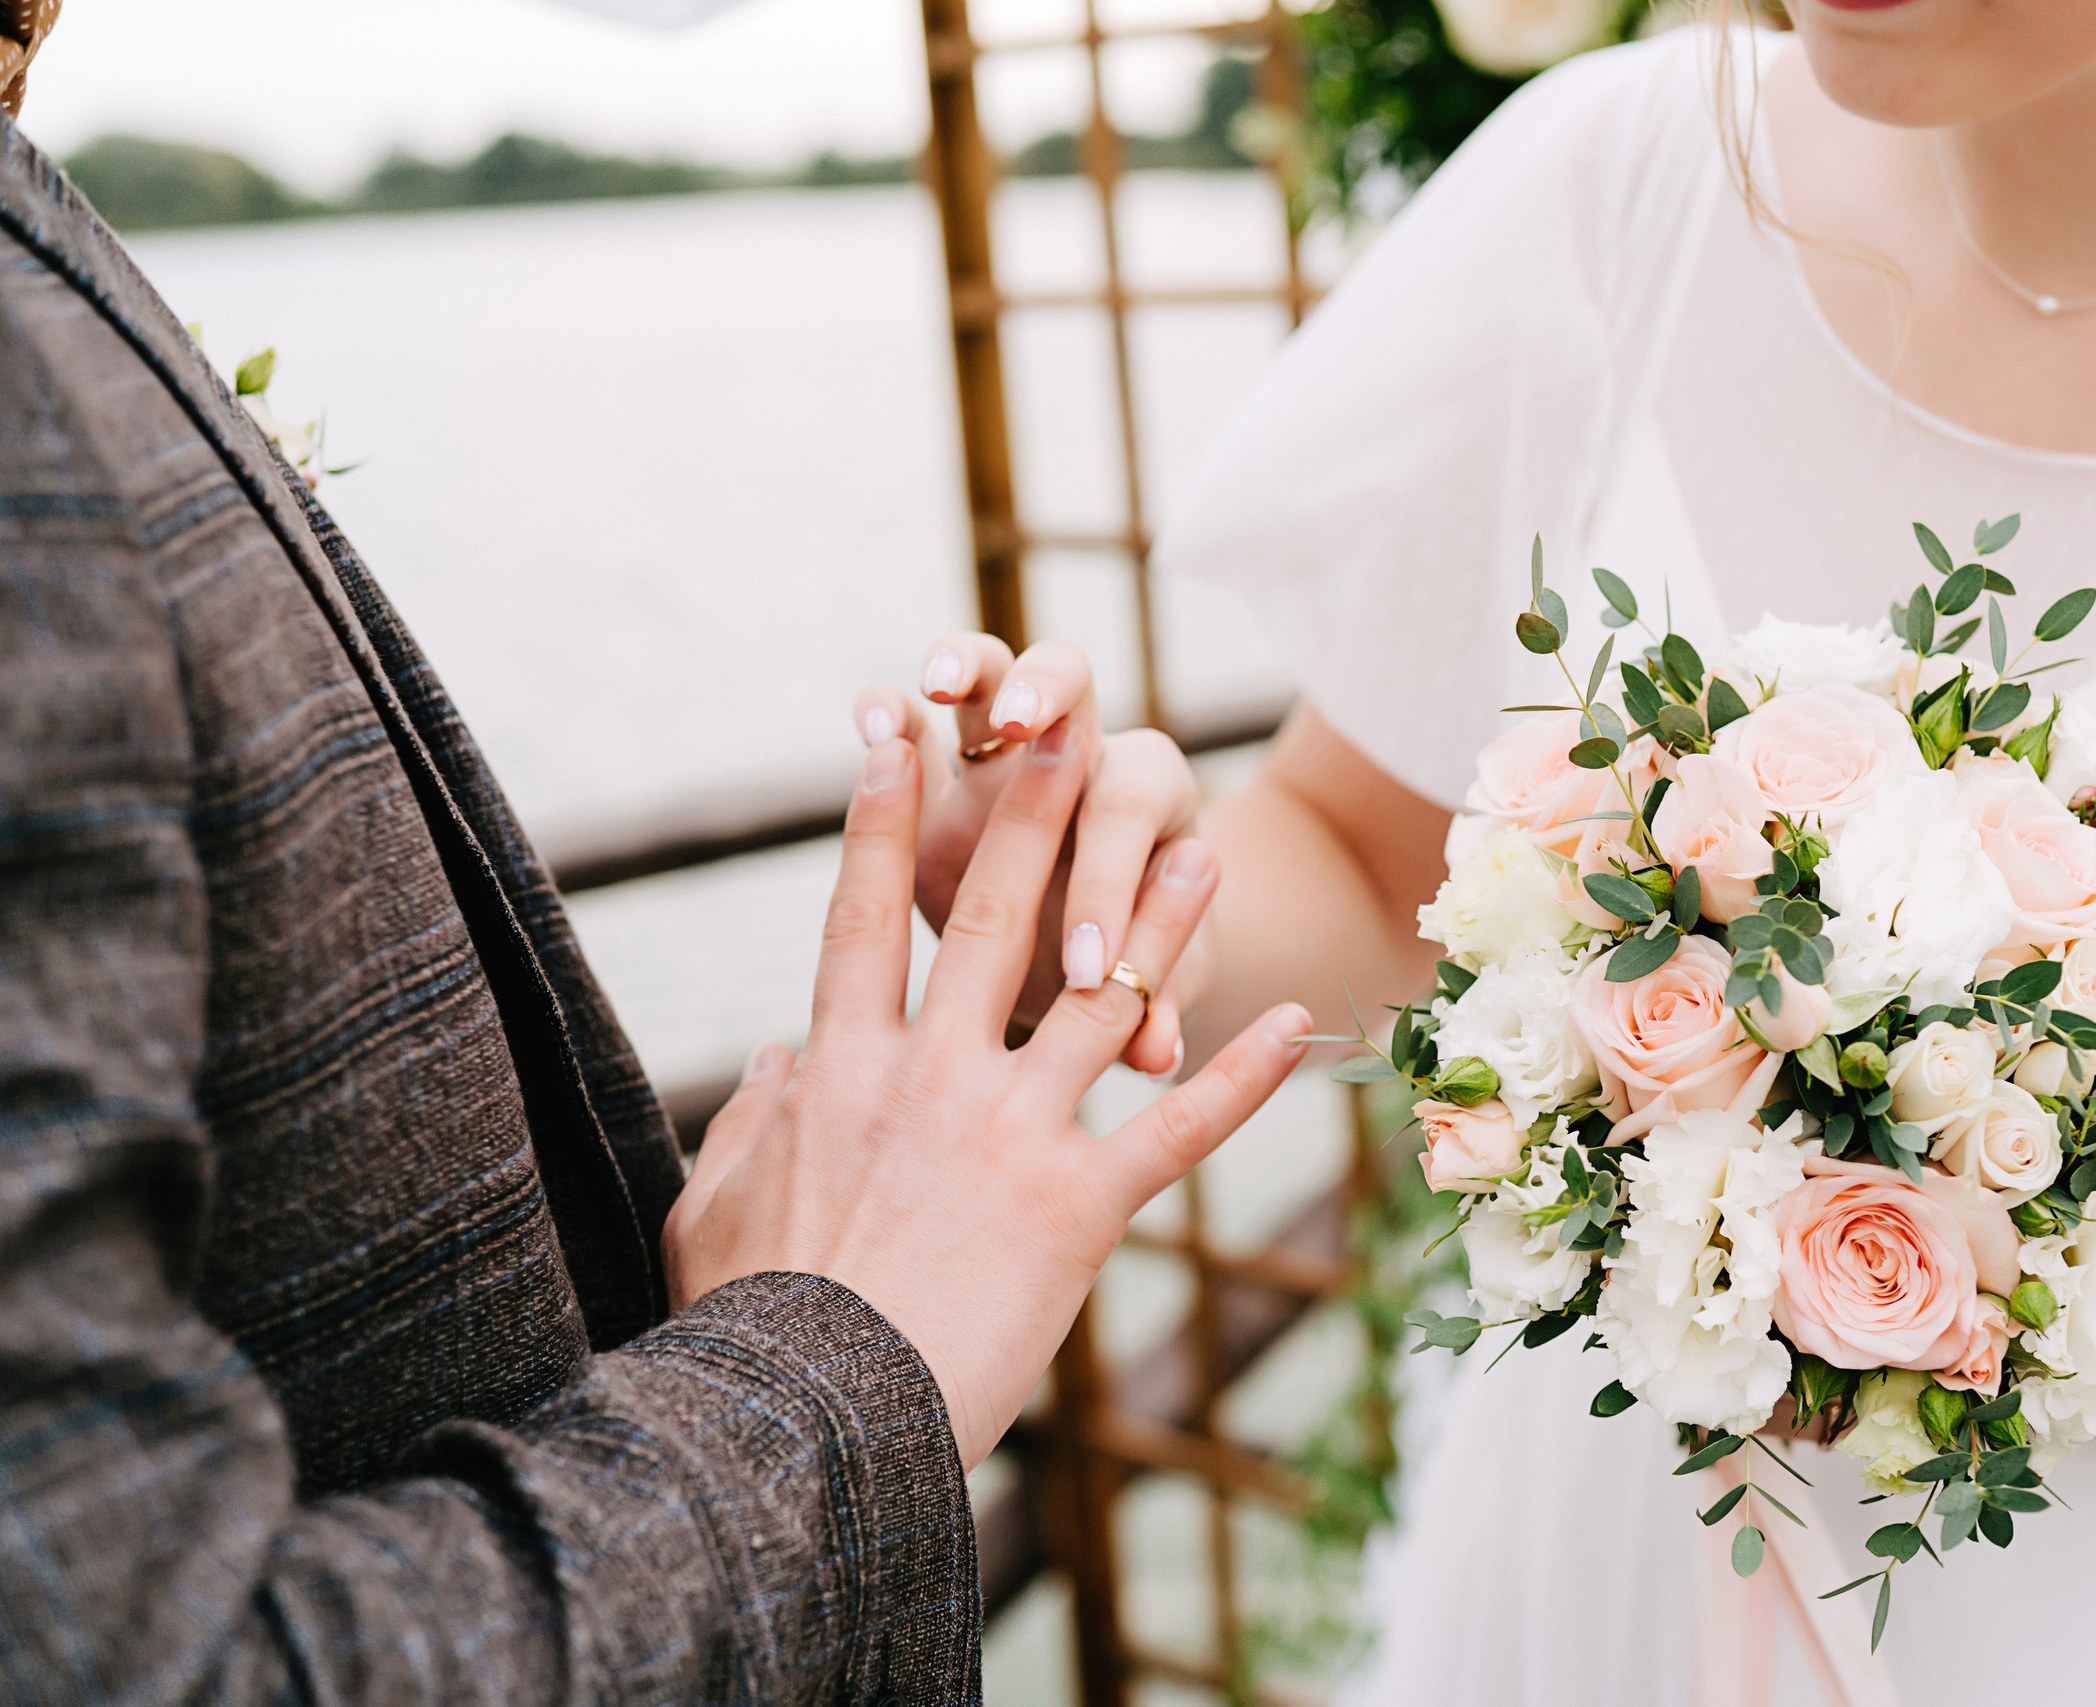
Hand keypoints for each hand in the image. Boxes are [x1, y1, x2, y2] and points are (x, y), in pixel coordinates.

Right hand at [662, 721, 1312, 1465]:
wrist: (808, 1422)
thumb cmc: (746, 1325)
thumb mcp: (715, 1207)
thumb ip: (751, 1115)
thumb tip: (779, 1049)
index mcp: (839, 1069)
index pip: (858, 917)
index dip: (873, 818)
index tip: (890, 736)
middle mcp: (928, 1076)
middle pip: (986, 920)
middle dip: (1028, 817)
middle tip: (1065, 731)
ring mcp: (1008, 1133)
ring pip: (1095, 997)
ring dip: (1155, 917)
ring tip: (1203, 844)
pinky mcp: (1078, 1204)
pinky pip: (1174, 1124)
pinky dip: (1241, 1072)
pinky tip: (1296, 1021)